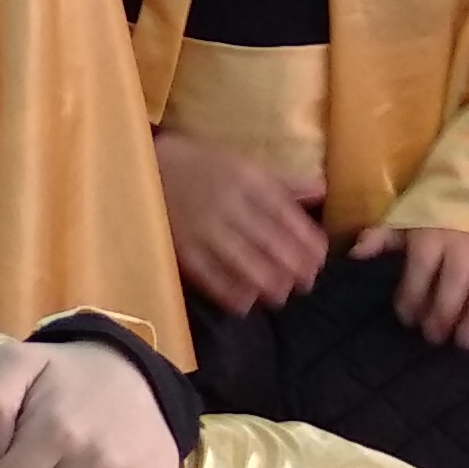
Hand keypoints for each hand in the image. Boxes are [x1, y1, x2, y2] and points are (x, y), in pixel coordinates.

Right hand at [154, 129, 327, 313]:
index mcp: (249, 181)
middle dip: (293, 266)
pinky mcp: (182, 246)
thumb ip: (282, 183)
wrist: (147, 167)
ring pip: (242, 260)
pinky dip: (227, 291)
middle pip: (269, 241)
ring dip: (266, 282)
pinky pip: (208, 273)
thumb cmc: (203, 167)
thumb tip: (321, 192)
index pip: (287, 214)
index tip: (320, 259)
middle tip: (306, 283)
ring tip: (280, 295)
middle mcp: (230, 204)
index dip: (307, 241)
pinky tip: (244, 303)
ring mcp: (204, 227)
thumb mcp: (244, 165)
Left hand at [351, 224, 468, 348]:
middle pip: (456, 283)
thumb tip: (354, 255)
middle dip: (444, 314)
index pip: (421, 270)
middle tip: (435, 337)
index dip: (413, 297)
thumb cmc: (436, 213)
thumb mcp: (405, 220)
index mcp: (432, 234)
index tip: (407, 319)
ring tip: (465, 341)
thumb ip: (380, 239)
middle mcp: (466, 241)